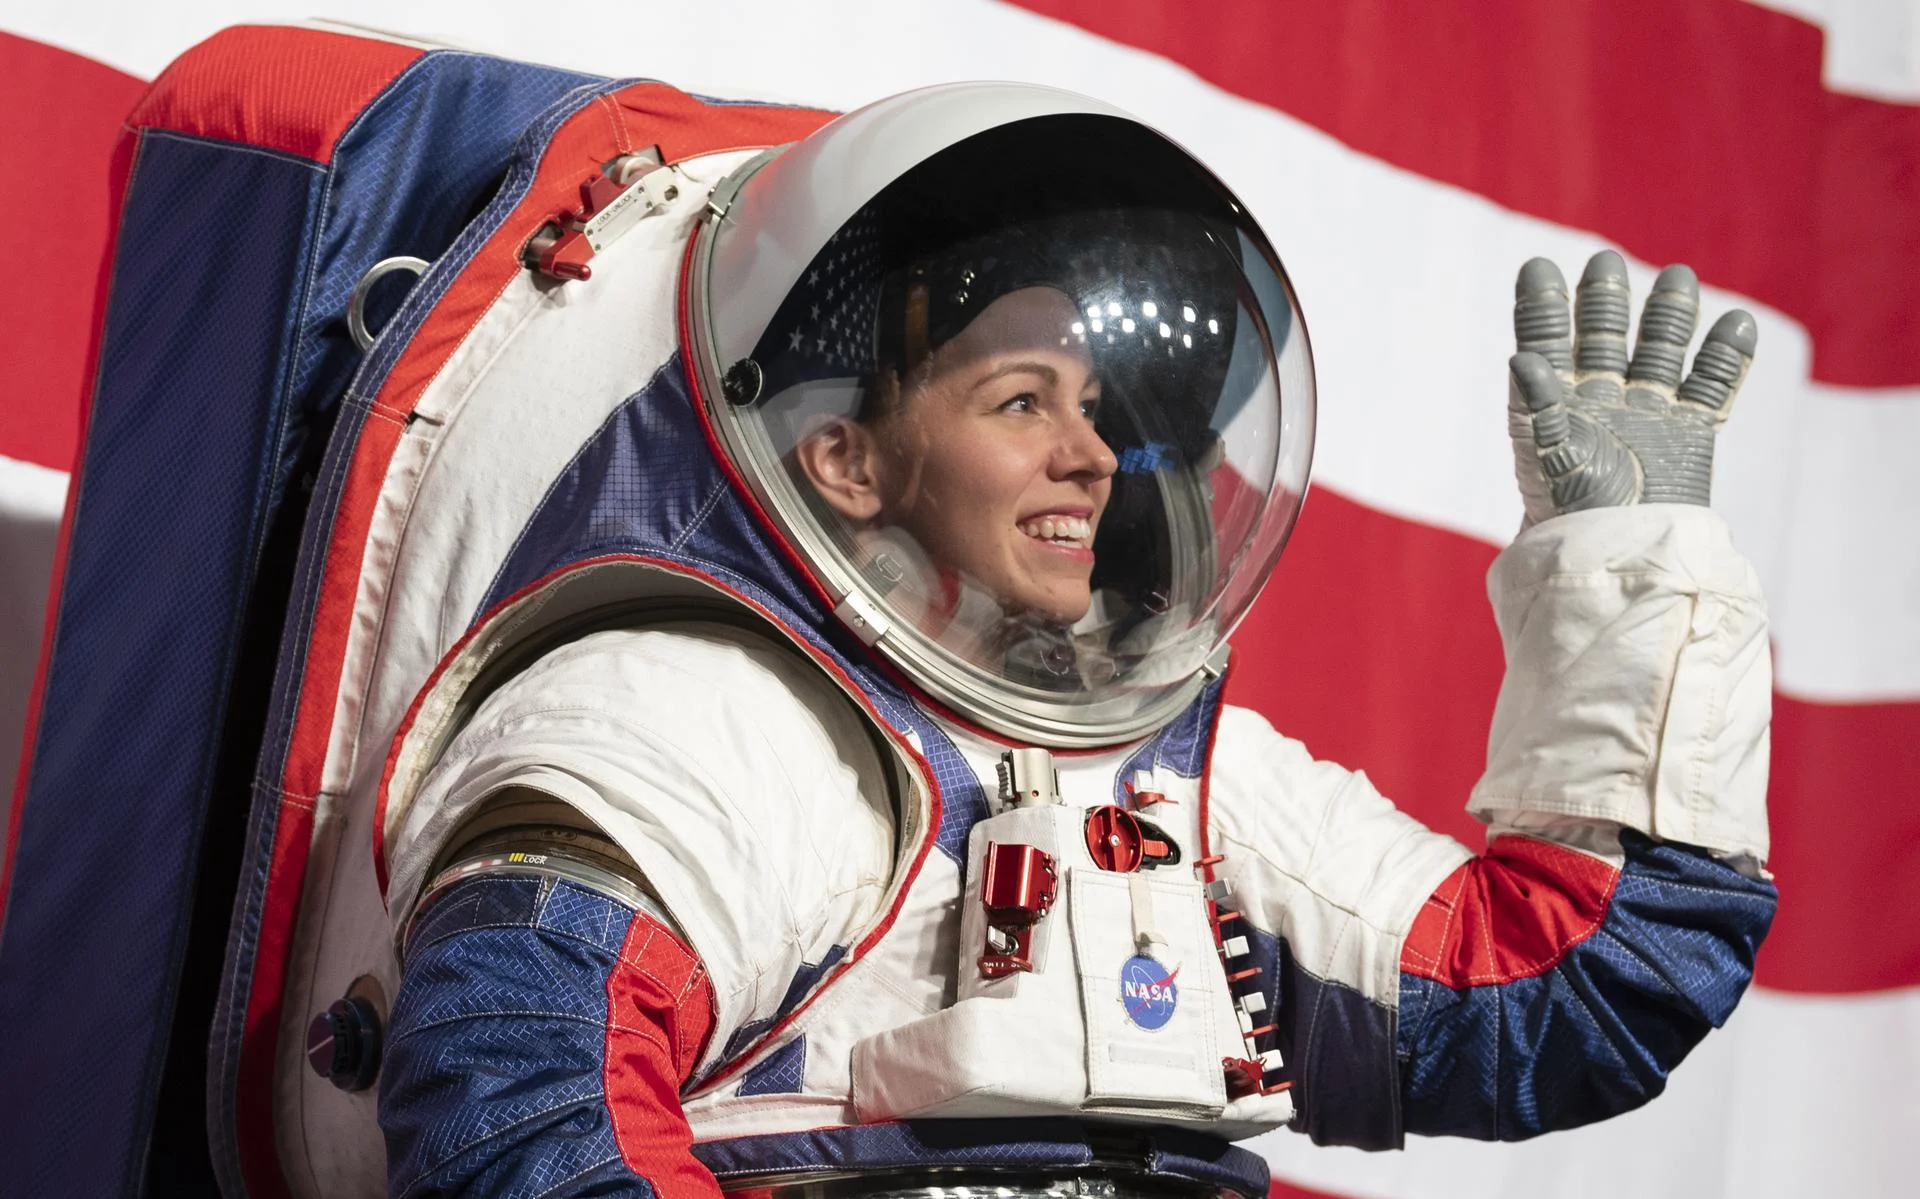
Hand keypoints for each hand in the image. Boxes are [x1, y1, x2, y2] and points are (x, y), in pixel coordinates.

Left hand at [1506, 251, 1757, 527]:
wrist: (1624, 557)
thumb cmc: (1574, 516)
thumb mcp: (1548, 459)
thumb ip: (1538, 408)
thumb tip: (1521, 357)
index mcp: (1556, 406)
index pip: (1547, 344)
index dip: (1542, 307)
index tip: (1537, 266)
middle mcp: (1600, 402)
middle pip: (1603, 337)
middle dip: (1604, 300)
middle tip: (1604, 262)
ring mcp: (1646, 413)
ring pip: (1660, 350)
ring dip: (1668, 315)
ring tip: (1678, 277)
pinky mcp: (1690, 432)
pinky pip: (1711, 386)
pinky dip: (1724, 357)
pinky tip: (1736, 324)